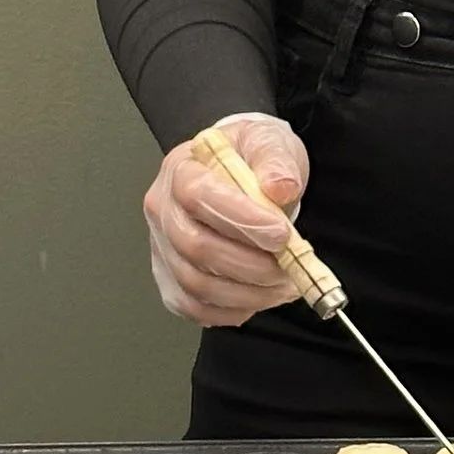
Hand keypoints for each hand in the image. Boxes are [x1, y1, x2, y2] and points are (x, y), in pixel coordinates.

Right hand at [143, 113, 312, 326]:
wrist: (239, 176)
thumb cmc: (248, 160)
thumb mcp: (268, 142)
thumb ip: (275, 159)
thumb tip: (279, 187)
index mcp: (181, 169)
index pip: (198, 196)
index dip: (241, 220)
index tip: (281, 234)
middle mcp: (163, 209)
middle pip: (196, 247)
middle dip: (251, 264)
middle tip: (290, 265)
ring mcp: (162, 247)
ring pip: (197, 283)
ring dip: (248, 291)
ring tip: (284, 283)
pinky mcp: (171, 279)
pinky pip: (195, 307)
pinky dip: (231, 310)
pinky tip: (259, 296)